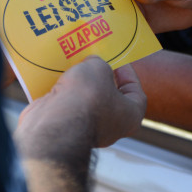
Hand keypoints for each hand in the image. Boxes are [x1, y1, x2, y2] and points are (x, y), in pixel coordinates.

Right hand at [15, 56, 145, 152]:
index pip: (135, 91)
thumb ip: (99, 63)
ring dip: (79, 88)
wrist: (56, 122)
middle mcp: (112, 128)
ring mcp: (88, 131)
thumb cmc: (87, 96)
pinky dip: (64, 96)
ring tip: (72, 70)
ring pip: (87, 104)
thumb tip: (91, 64)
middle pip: (109, 98)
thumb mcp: (98, 67)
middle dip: (99, 79)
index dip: (126, 72)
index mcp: (131, 116)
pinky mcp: (66, 130)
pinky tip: (57, 82)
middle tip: (91, 63)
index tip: (116, 60)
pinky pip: (68, 109)